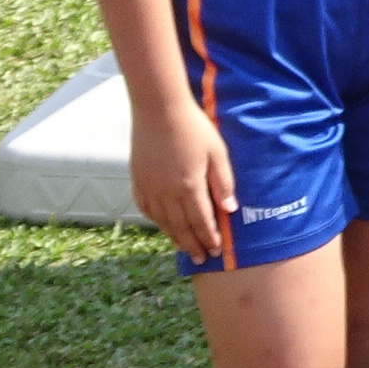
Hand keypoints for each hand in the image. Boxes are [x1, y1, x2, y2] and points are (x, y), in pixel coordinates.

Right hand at [129, 90, 236, 265]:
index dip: (209, 237)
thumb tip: (230, 210)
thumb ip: (223, 183)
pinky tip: (163, 225)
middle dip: (193, 244)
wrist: (159, 109)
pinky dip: (156, 221)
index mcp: (189, 187)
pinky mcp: (138, 180)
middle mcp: (167, 192)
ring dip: (174, 237)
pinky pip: (147, 208)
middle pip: (181, 227)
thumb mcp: (217, 153)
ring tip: (184, 248)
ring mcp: (150, 187)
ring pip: (163, 221)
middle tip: (201, 258)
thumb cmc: (194, 128)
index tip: (216, 250)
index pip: (201, 221)